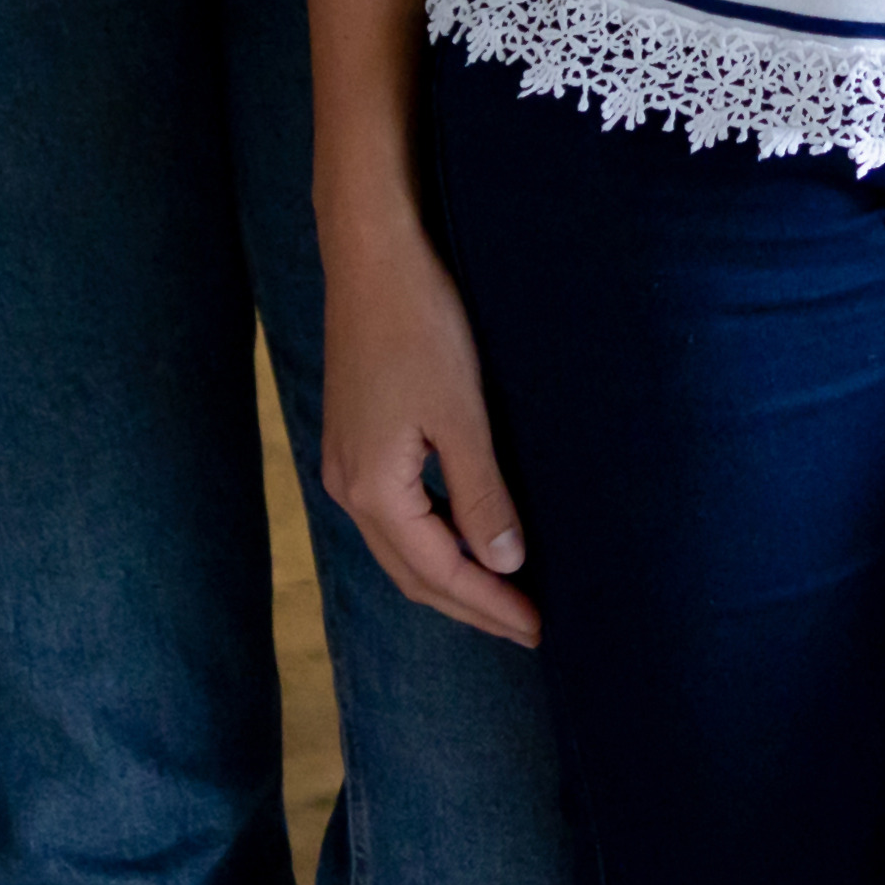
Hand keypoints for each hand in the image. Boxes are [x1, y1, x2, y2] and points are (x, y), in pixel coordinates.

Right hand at [311, 201, 543, 649]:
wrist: (372, 255)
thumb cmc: (420, 327)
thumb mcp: (462, 416)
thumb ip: (481, 494)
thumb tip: (504, 563)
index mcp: (371, 491)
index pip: (437, 574)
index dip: (489, 605)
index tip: (538, 628)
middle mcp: (346, 488)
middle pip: (412, 573)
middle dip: (470, 604)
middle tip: (527, 626)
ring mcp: (345, 463)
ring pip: (401, 546)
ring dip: (450, 574)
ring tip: (504, 591)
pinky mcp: (354, 438)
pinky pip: (395, 514)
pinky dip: (433, 538)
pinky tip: (465, 532)